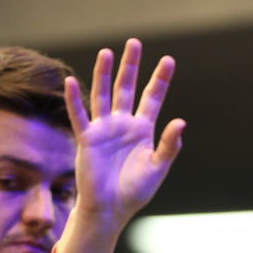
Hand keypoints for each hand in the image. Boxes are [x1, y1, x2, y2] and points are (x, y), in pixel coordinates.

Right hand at [64, 38, 184, 232]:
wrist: (110, 209)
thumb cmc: (134, 192)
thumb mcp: (157, 168)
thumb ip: (169, 145)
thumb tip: (181, 122)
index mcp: (142, 131)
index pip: (152, 99)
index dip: (160, 80)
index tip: (168, 61)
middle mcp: (122, 125)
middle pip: (127, 89)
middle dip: (131, 67)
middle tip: (134, 43)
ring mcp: (104, 130)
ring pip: (103, 96)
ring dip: (104, 75)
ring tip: (107, 52)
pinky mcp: (87, 139)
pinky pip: (79, 116)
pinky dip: (75, 100)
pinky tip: (71, 82)